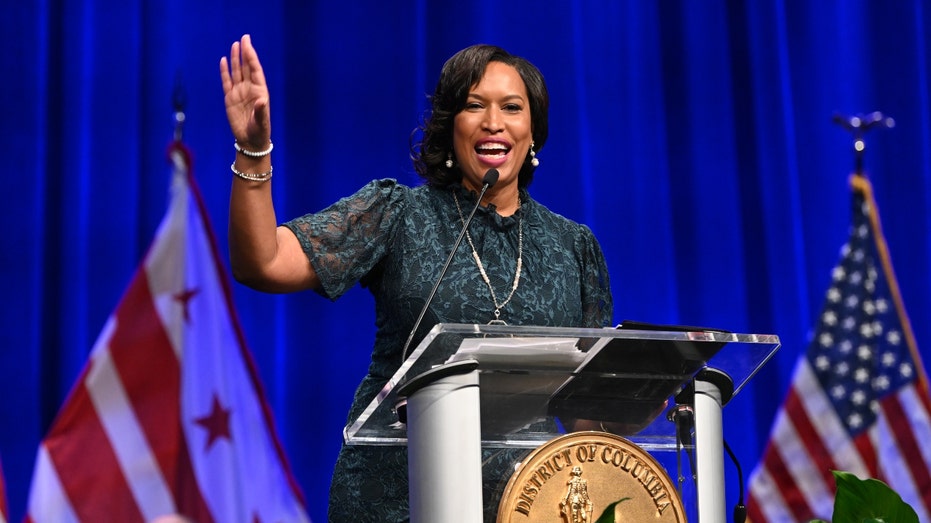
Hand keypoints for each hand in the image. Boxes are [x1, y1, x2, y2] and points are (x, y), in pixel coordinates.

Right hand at [219, 34, 270, 148]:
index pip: (255, 70)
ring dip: (236, 59)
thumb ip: (261, 111)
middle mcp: (250, 89)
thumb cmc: (259, 131)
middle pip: (246, 67)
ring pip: (237, 72)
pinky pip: (227, 82)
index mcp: (260, 91)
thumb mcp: (261, 122)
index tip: (248, 44)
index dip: (251, 56)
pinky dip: (225, 72)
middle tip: (244, 38)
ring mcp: (239, 93)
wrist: (250, 141)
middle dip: (245, 53)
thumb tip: (262, 101)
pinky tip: (224, 61)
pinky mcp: (230, 98)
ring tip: (235, 45)